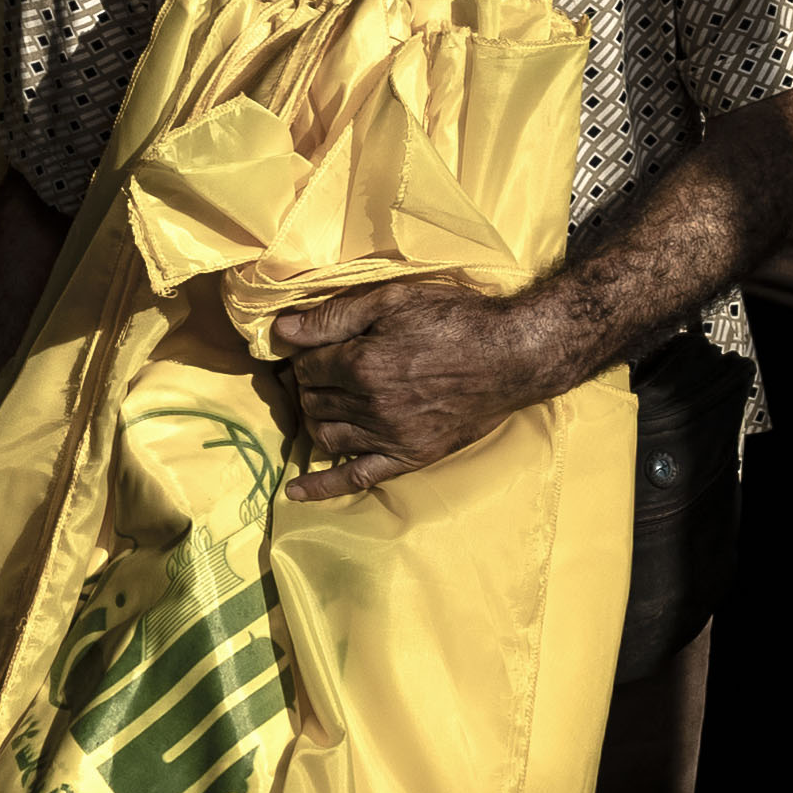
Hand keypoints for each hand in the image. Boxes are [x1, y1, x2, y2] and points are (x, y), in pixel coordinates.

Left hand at [267, 276, 565, 500]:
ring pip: (325, 436)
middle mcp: (370, 406)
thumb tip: (280, 329)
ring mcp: (389, 437)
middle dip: (308, 385)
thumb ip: (334, 316)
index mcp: (362, 364)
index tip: (313, 348)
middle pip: (313, 401)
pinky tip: (296, 491)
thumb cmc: (456, 319)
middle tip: (318, 371)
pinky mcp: (409, 457)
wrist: (512, 356)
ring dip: (314, 420)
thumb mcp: (394, 300)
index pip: (307, 366)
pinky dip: (322, 486)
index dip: (304, 354)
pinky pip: (357, 478)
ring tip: (323, 404)